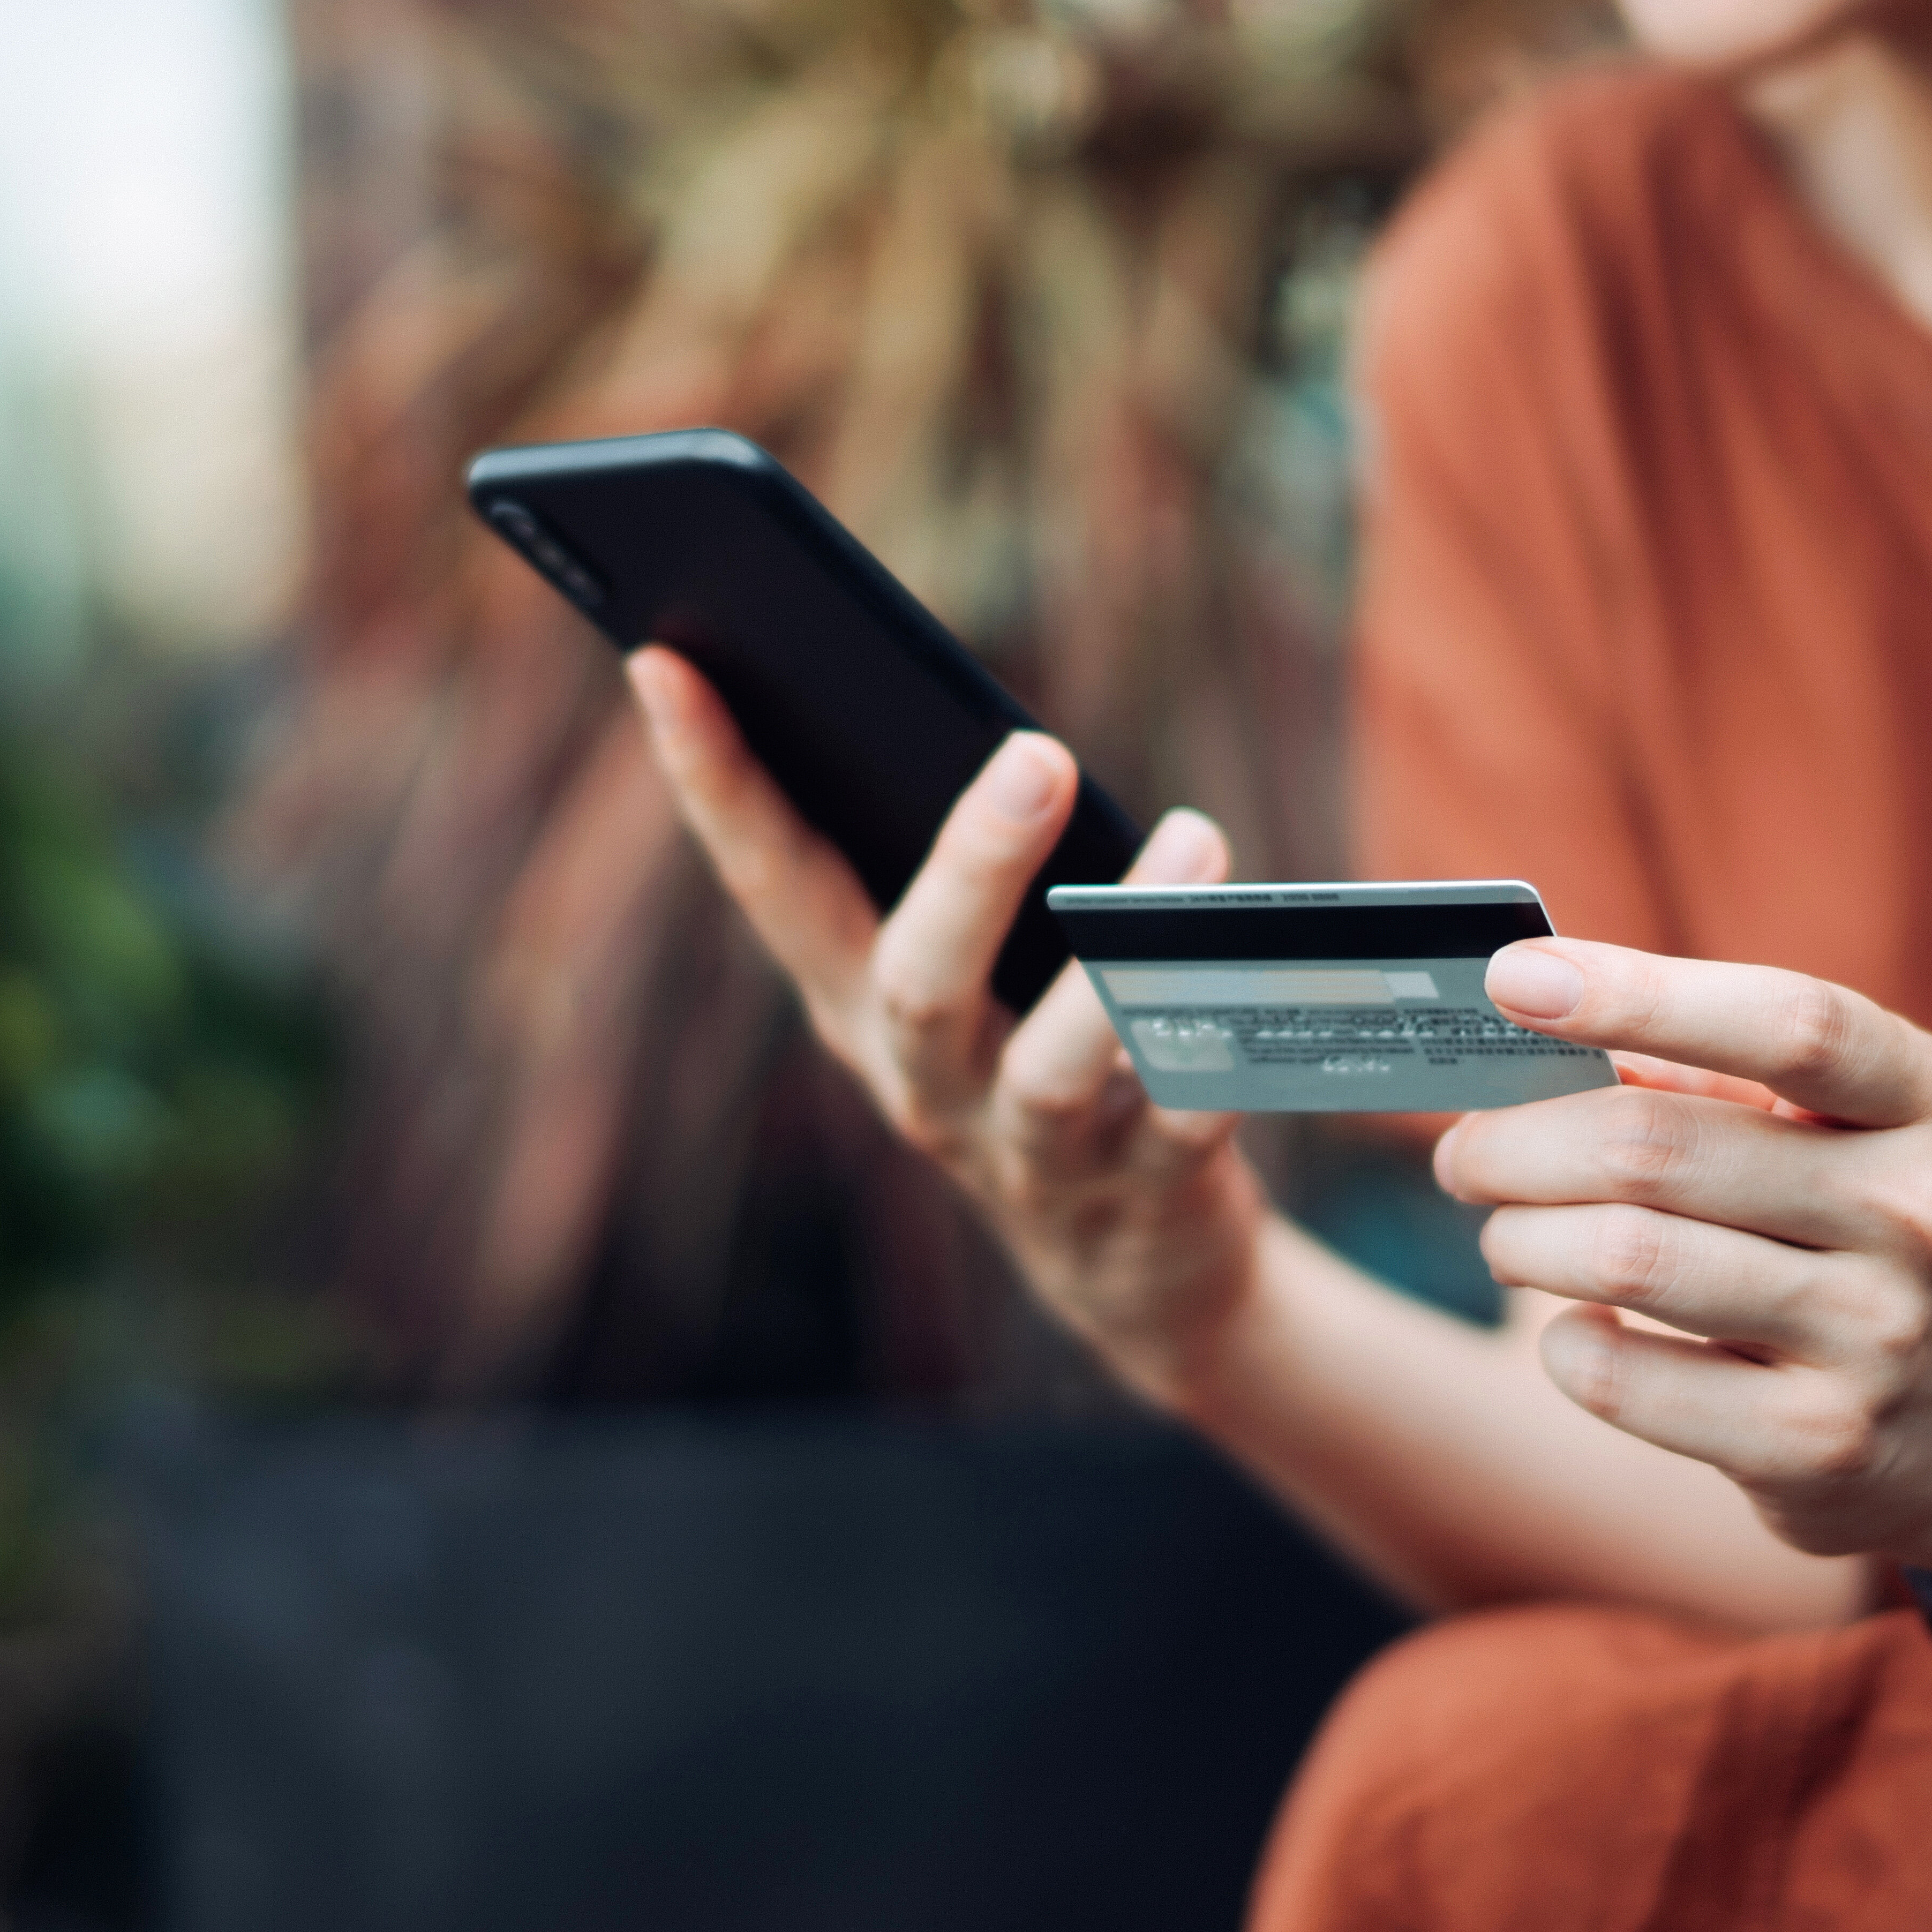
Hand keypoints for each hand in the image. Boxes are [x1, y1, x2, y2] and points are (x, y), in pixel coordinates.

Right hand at [624, 648, 1267, 1400]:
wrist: (1129, 1272)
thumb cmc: (1036, 1052)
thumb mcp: (970, 972)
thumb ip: (952, 867)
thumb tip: (990, 720)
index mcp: (857, 1002)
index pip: (766, 882)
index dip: (711, 780)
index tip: (666, 659)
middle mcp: (923, 1083)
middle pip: (918, 982)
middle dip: (972, 868)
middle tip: (1040, 752)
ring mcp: (1029, 1155)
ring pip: (1054, 1070)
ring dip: (1124, 960)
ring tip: (1199, 844)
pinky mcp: (1143, 1200)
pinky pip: (1185, 1131)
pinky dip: (1222, 1055)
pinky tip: (1265, 980)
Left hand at [1436, 939, 1931, 1579]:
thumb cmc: (1828, 1230)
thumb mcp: (1806, 1131)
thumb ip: (1686, 1075)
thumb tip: (1524, 1024)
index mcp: (1917, 1099)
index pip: (1787, 1024)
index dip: (1640, 993)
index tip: (1514, 976)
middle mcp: (1914, 1212)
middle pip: (1656, 1148)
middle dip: (1519, 1145)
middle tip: (1466, 1155)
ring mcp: (1875, 1335)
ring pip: (1627, 1257)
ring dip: (1523, 1240)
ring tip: (1508, 1238)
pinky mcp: (1818, 1444)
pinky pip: (1623, 1378)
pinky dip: (1565, 1345)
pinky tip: (1578, 1328)